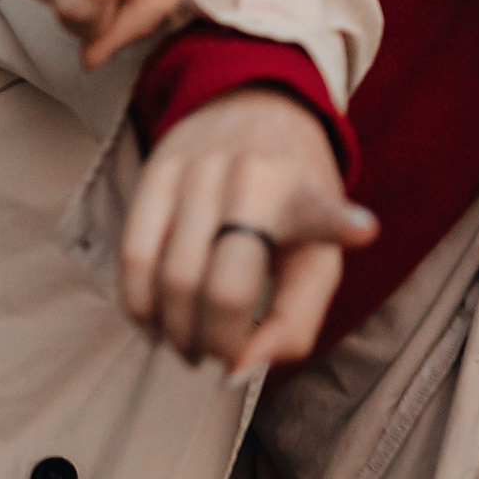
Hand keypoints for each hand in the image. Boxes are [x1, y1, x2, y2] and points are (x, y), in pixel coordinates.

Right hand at [118, 88, 375, 373]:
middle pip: (217, 290)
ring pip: (167, 278)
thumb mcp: (319, 255)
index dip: (332, 234)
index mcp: (302, 194)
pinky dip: (139, 304)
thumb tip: (240, 372)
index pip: (316, 219)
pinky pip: (133, 255)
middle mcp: (250, 175)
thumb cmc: (294, 200)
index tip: (346, 247)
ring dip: (173, 332)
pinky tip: (156, 322)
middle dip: (211, 344)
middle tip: (217, 355)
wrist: (258, 107)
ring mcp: (197, 170)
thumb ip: (295, 322)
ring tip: (189, 343)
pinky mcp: (156, 170)